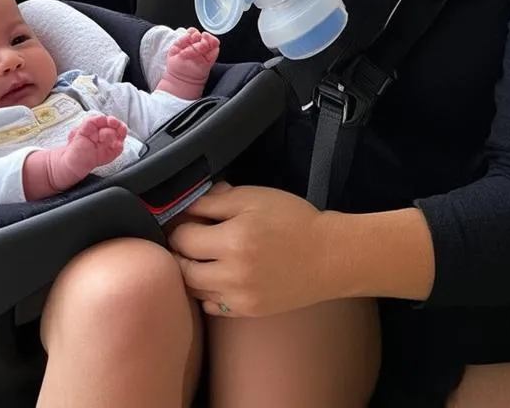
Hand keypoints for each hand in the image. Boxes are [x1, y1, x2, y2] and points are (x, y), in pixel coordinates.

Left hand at [168, 182, 330, 316]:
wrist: (328, 256)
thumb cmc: (292, 219)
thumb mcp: (253, 197)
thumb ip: (215, 200)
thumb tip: (186, 205)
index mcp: (233, 240)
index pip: (183, 238)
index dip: (180, 225)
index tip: (188, 219)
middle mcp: (232, 274)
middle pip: (183, 268)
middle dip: (181, 251)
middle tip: (190, 237)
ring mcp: (239, 298)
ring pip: (194, 290)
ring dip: (192, 272)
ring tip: (203, 255)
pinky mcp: (247, 312)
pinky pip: (211, 305)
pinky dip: (207, 291)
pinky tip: (218, 274)